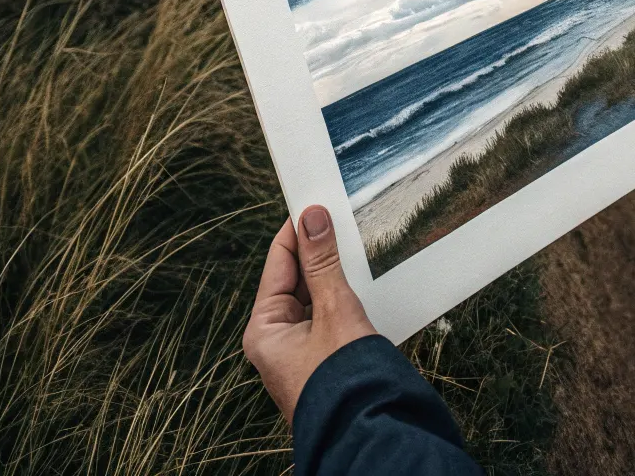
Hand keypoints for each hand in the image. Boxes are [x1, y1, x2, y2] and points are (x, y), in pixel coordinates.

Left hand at [243, 206, 376, 422]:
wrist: (370, 433)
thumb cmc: (345, 380)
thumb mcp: (335, 309)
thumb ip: (323, 261)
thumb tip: (311, 216)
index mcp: (264, 329)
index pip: (278, 261)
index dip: (298, 229)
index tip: (317, 200)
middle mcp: (276, 341)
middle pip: (296, 278)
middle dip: (320, 252)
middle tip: (343, 220)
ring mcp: (300, 352)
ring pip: (315, 297)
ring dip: (335, 274)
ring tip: (357, 246)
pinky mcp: (322, 360)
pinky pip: (329, 316)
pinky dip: (344, 297)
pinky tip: (363, 280)